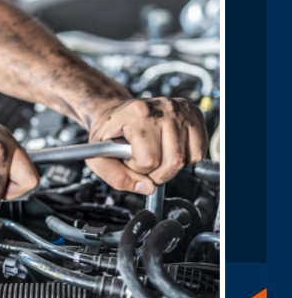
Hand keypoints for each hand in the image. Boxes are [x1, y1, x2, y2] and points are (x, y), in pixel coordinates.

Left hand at [86, 97, 207, 194]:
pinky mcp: (195, 115)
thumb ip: (116, 177)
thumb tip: (148, 188)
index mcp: (138, 114)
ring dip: (170, 167)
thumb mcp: (98, 157)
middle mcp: (164, 108)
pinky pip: (199, 152)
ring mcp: (182, 110)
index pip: (149, 159)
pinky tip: (168, 150)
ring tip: (154, 154)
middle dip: (156, 173)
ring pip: (187, 159)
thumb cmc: (109, 134)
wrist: (116, 114)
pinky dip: (185, 159)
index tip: (129, 159)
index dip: (137, 168)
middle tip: (143, 163)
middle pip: (173, 161)